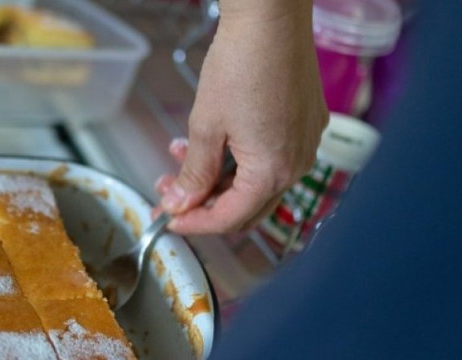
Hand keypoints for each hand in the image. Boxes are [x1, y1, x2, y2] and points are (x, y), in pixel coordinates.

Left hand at [157, 0, 327, 234]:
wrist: (271, 19)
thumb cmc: (241, 64)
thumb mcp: (206, 126)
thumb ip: (194, 173)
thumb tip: (180, 204)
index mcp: (273, 171)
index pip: (229, 218)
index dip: (194, 223)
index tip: (168, 219)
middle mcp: (297, 164)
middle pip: (245, 205)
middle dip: (204, 202)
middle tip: (169, 192)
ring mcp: (305, 143)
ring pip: (255, 180)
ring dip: (217, 177)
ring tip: (181, 156)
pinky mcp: (306, 123)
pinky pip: (270, 156)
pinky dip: (238, 158)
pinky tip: (212, 141)